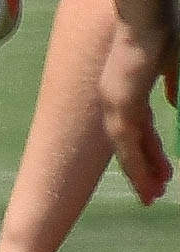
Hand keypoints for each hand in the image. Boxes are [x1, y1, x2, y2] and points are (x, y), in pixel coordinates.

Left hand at [101, 17, 177, 205]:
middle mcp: (116, 101)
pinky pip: (125, 143)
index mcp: (128, 92)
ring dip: (139, 175)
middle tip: (155, 194)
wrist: (149, 13)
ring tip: (153, 197)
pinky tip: (144, 182)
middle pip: (131, 145)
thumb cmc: (165, 32)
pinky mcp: (118, 103)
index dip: (150, 153)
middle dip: (145, 171)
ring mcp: (114, 103)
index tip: (162, 173)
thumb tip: (174, 104)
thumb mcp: (173, 66)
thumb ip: (173, 86)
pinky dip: (134, 164)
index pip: (140, 131)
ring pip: (126, 150)